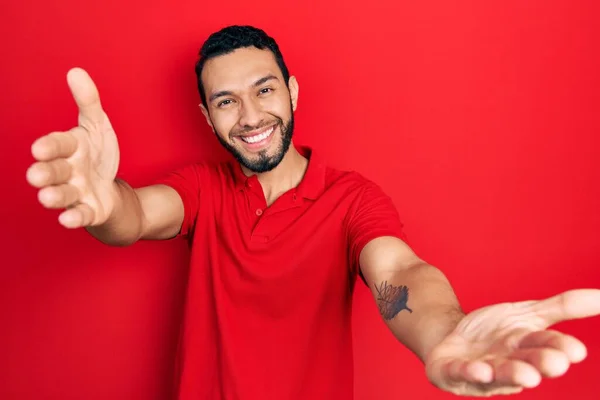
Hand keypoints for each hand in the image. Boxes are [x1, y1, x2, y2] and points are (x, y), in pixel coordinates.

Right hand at [26, 68, 119, 227]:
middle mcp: (68, 171)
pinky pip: (81, 215)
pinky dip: (75, 218)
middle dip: (45, 173)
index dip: (49, 147)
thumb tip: (76, 71)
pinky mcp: (88, 210)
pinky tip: (69, 220)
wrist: (110, 186)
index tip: (39, 149)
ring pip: (63, 195)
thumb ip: (88, 101)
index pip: (58, 145)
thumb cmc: (97, 154)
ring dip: (54, 197)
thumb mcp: (97, 125)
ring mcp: (76, 192)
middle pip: (55, 171)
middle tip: (36, 175)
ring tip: (46, 197)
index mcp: (70, 148)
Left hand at [425, 289, 599, 395]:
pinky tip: (480, 369)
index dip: (560, 348)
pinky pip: (462, 372)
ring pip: (499, 373)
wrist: (449, 337)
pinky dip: (471, 371)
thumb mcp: (528, 314)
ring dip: (513, 373)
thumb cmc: (494, 332)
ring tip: (526, 374)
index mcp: (528, 347)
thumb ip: (565, 307)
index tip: (576, 350)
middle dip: (542, 363)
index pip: (547, 345)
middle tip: (556, 363)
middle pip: (528, 363)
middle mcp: (508, 363)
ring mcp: (482, 371)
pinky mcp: (454, 372)